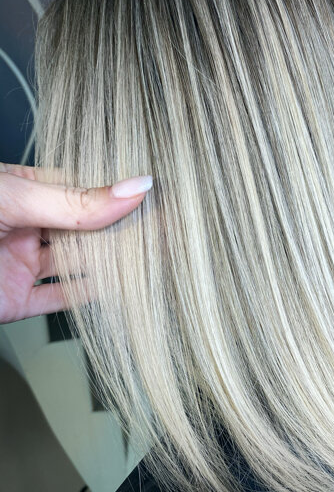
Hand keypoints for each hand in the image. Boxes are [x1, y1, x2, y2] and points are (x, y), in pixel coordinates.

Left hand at [0, 163, 152, 323]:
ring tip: (149, 256)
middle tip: (161, 228)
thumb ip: (73, 201)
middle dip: (119, 230)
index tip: (153, 197)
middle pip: (82, 229)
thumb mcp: (15, 199)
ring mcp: (20, 264)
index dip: (115, 194)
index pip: (79, 190)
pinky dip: (87, 297)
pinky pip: (58, 298)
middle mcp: (23, 227)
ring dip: (110, 263)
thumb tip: (132, 190)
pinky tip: (117, 288)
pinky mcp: (14, 301)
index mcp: (21, 191)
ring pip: (75, 264)